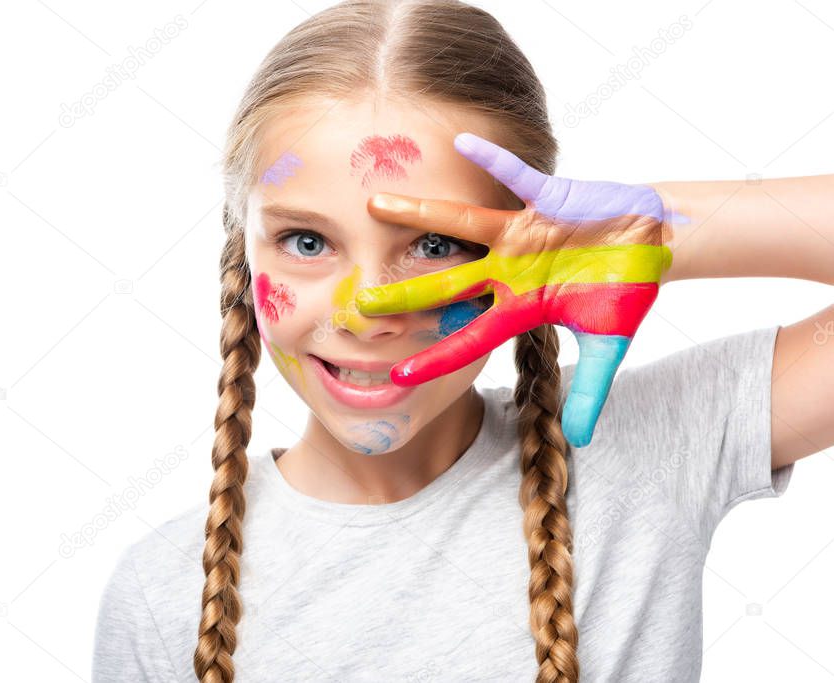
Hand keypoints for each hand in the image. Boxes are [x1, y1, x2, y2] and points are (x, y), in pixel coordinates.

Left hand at [354, 132, 673, 447]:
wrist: (654, 239)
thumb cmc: (626, 285)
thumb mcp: (611, 343)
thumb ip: (591, 388)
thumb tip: (579, 439)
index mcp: (522, 305)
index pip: (470, 334)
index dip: (437, 354)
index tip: (397, 374)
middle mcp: (510, 269)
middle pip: (447, 280)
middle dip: (406, 292)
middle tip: (359, 303)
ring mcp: (522, 232)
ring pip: (462, 224)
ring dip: (421, 214)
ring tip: (375, 206)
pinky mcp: (545, 198)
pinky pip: (515, 177)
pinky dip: (494, 162)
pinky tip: (461, 143)